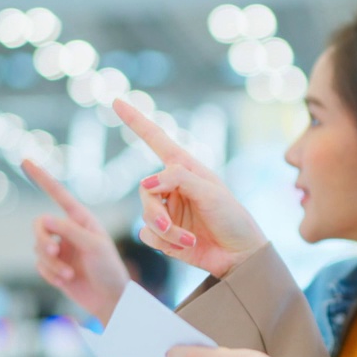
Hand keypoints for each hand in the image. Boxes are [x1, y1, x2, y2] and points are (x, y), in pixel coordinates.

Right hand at [23, 159, 129, 323]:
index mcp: (81, 220)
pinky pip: (39, 265)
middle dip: (42, 239)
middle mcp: (68, 231)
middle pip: (39, 225)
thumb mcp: (94, 246)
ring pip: (37, 248)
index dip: (42, 178)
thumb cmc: (109, 269)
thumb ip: (69, 230)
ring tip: (68, 275)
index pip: (59, 195)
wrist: (110, 299)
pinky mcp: (54, 268)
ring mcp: (60, 250)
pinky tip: (65, 281)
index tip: (26, 160)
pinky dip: (50, 274)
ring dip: (50, 263)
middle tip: (53, 251)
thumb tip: (44, 219)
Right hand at [113, 99, 266, 277]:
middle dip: (154, 211)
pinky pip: (148, 236)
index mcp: (184, 169)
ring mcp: (167, 211)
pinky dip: (164, 243)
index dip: (135, 121)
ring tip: (188, 239)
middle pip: (145, 192)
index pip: (156, 140)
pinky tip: (186, 246)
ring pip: (145, 216)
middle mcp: (172, 187)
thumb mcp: (210, 192)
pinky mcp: (164, 235)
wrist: (240, 255)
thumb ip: (178, 180)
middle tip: (167, 225)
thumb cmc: (232, 217)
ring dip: (165, 230)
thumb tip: (144, 184)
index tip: (116, 101)